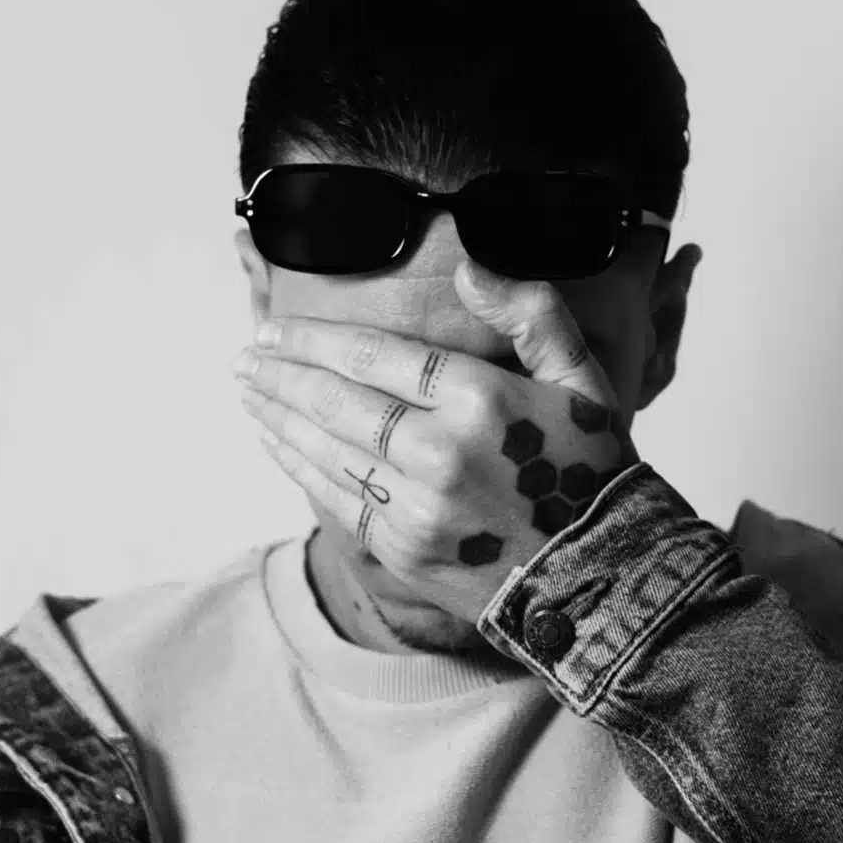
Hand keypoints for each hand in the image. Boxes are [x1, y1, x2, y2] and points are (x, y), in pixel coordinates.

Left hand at [234, 259, 638, 625]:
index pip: (375, 354)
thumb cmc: (589, 471)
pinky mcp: (401, 549)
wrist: (597, 575)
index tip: (274, 328)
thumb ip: (533, 314)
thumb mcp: (584, 381)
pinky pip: (333, 497)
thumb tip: (468, 267)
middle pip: (338, 399)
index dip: (314, 338)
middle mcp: (440, 452)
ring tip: (247, 390)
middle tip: (246, 356)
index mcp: (482, 400)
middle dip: (282, 373)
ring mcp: (415, 507)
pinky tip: (273, 441)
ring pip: (325, 447)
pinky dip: (296, 465)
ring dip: (278, 414)